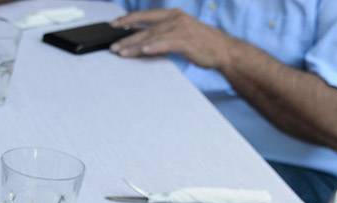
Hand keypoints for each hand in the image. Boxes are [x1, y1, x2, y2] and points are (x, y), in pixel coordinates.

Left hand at [110, 9, 235, 68]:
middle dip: (127, 37)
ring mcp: (180, 29)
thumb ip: (163, 35)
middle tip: (113, 46)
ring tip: (122, 52)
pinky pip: (166, 44)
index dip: (128, 19)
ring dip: (135, 46)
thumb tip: (144, 42)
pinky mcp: (186, 41)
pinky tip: (143, 51)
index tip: (114, 25)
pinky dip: (154, 47)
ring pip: (152, 37)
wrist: (223, 50)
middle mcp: (175, 19)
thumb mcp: (180, 34)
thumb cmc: (202, 44)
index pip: (145, 16)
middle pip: (145, 28)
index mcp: (173, 15)